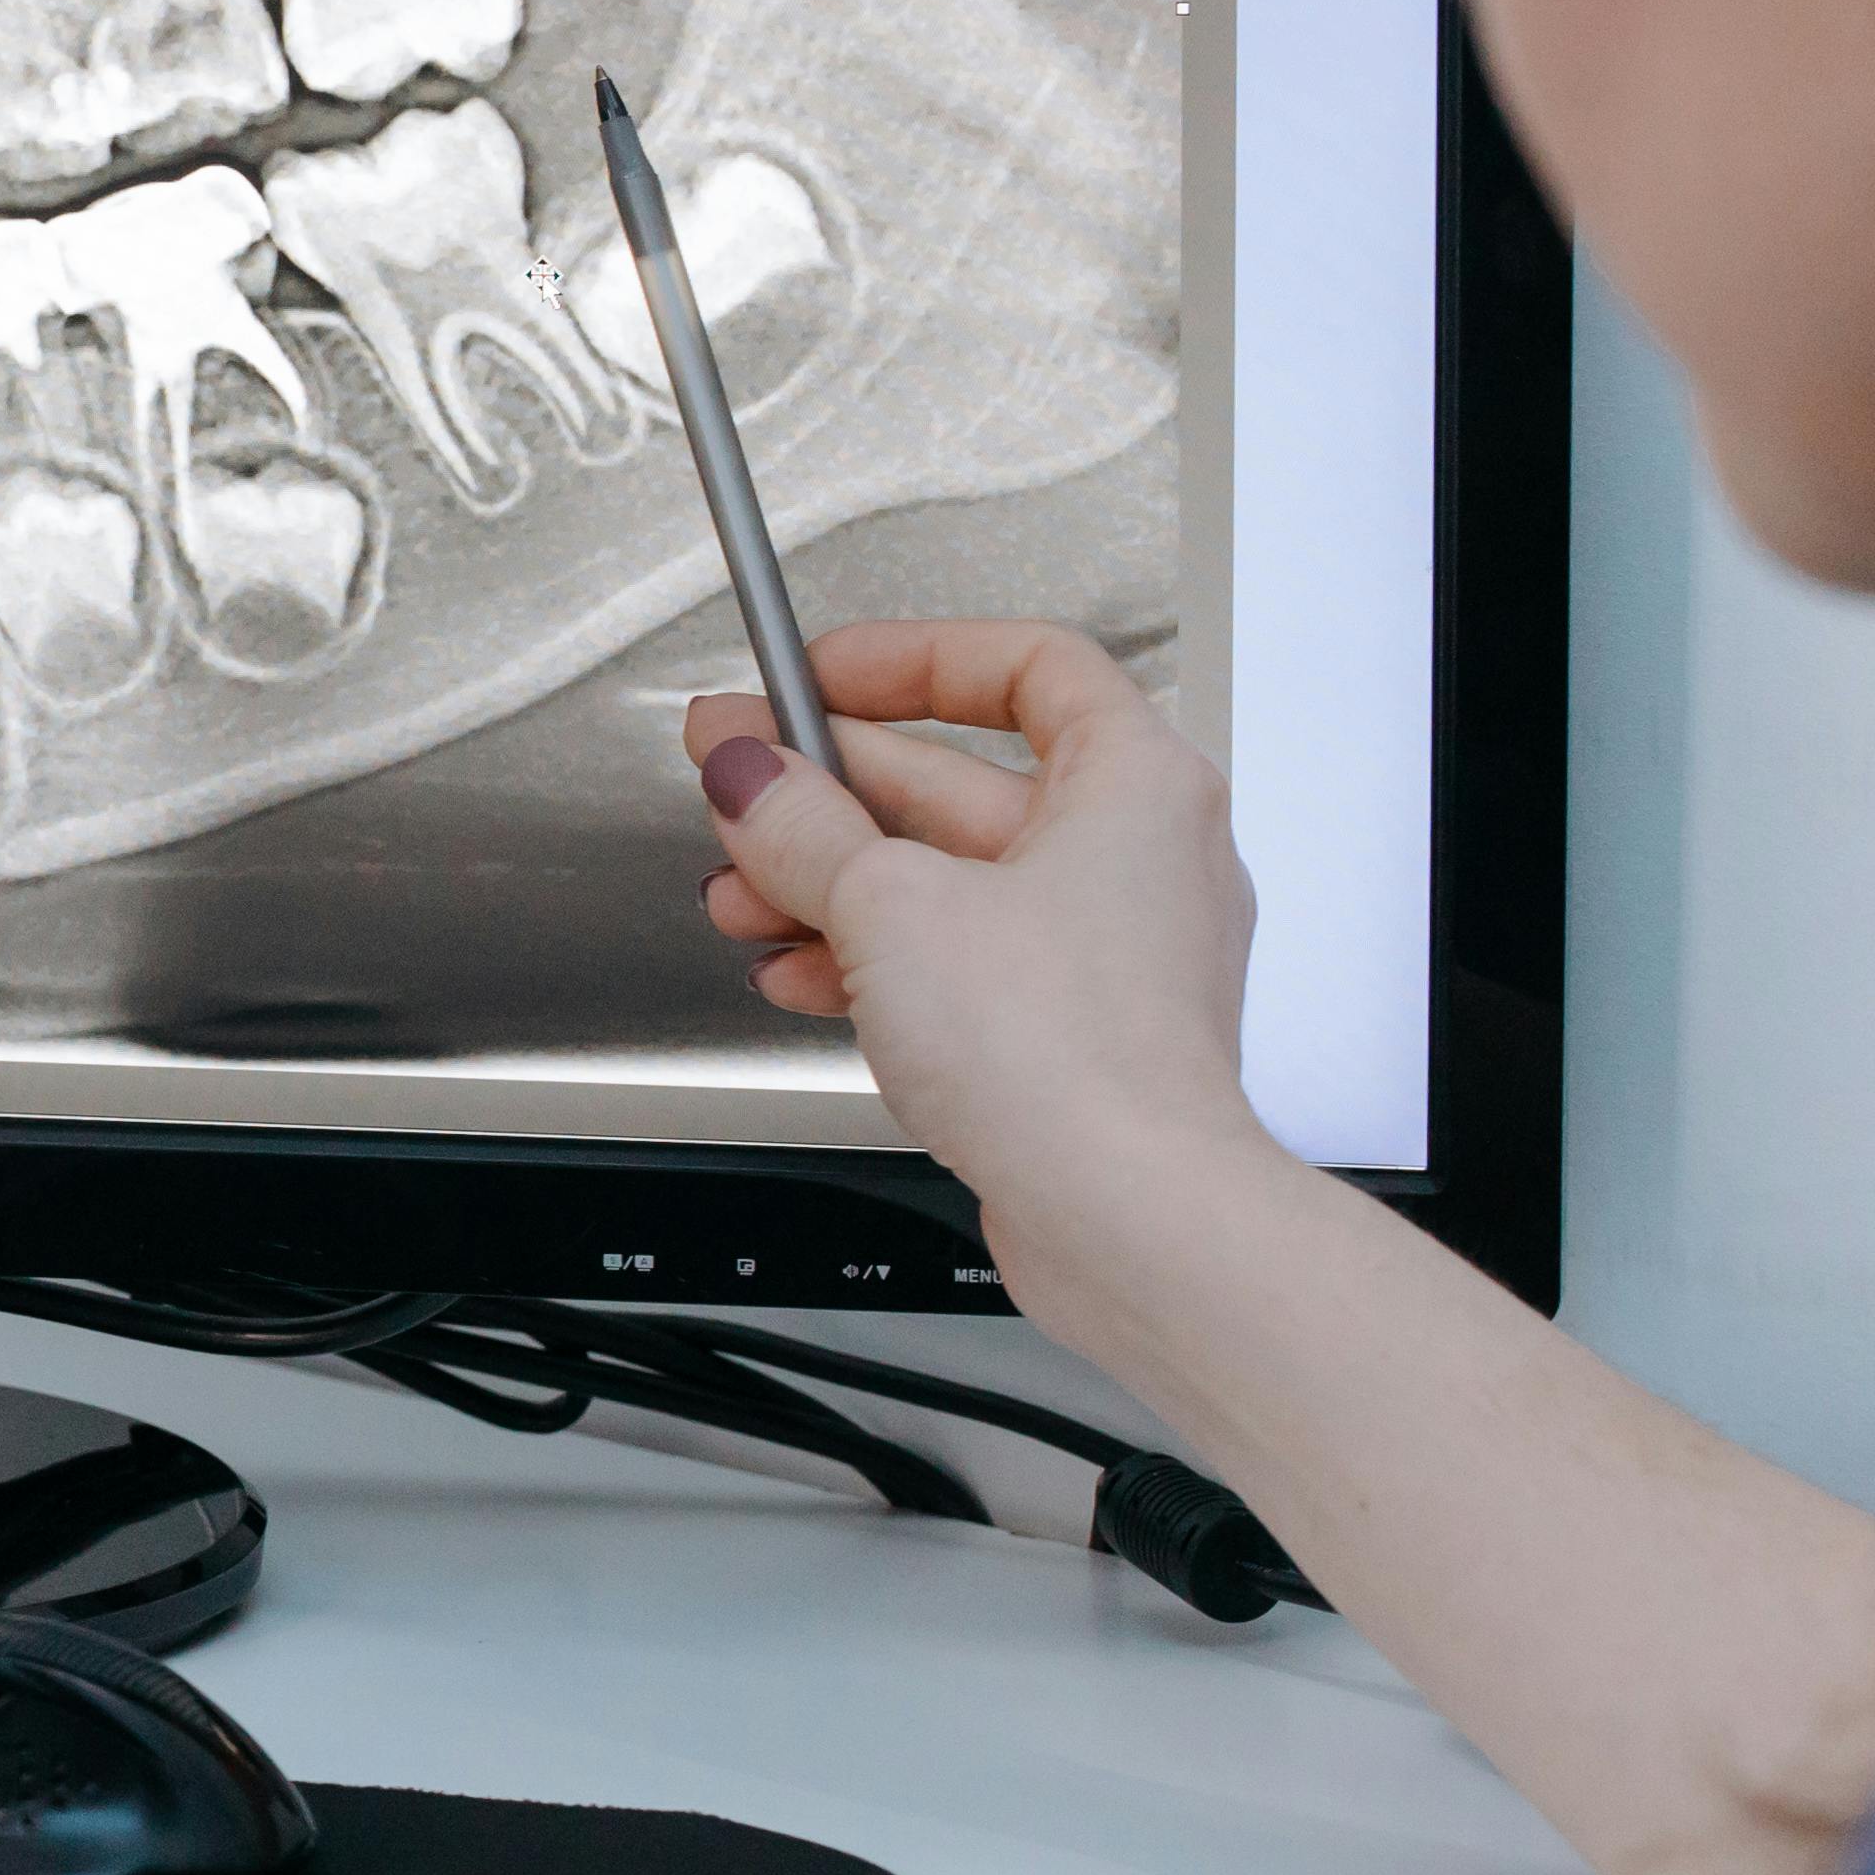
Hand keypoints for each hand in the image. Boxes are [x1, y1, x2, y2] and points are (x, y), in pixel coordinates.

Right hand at [688, 619, 1275, 1299]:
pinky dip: (873, 957)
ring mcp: (1109, 950)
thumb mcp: (890, 904)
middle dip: (828, 789)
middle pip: (960, 780)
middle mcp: (1138, 859)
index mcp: (1135, 785)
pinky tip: (798, 972)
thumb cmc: (1074, 1060)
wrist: (1129, 1215)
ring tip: (744, 894)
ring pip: (947, 879)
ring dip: (831, 881)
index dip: (907, 658)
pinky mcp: (1073, 1031)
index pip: (1025, 664)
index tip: (818, 675)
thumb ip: (800, 823)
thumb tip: (748, 773)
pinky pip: (958, 960)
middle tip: (736, 780)